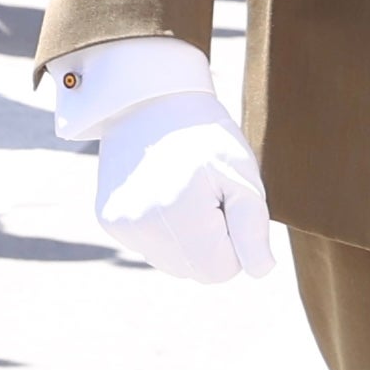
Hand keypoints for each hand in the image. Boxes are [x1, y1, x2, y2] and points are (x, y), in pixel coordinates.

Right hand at [92, 90, 275, 282]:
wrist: (149, 97)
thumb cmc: (204, 135)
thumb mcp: (241, 173)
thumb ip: (254, 229)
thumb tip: (260, 271)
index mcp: (181, 217)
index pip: (223, 270)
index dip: (235, 240)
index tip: (226, 201)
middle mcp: (143, 227)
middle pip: (196, 271)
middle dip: (210, 242)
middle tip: (205, 194)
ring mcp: (121, 225)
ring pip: (172, 262)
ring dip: (186, 238)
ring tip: (183, 191)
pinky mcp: (108, 219)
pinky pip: (148, 246)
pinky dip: (161, 228)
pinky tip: (161, 191)